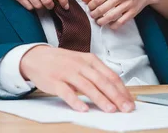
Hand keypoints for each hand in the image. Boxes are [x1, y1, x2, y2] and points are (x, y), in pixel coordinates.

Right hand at [0, 0, 67, 10]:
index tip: (66, 6)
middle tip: (51, 5)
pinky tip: (31, 1)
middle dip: (51, 6)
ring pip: (37, 5)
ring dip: (41, 6)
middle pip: (47, 1)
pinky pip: (28, 6)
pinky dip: (31, 6)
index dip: (63, 0)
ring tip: (40, 2)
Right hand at [20, 45, 134, 112]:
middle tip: (125, 108)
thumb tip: (115, 90)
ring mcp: (68, 73)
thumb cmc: (63, 62)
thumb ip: (97, 74)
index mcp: (90, 60)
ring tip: (110, 110)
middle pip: (102, 81)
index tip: (130, 101)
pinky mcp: (55, 82)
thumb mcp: (83, 62)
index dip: (122, 89)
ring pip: (87, 87)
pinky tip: (83, 109)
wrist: (38, 57)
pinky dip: (75, 101)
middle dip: (116, 96)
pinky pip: (66, 92)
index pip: (111, 75)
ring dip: (100, 99)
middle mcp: (81, 65)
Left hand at [83, 0, 160, 28]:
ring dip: (101, 21)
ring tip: (98, 21)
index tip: (89, 7)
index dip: (91, 5)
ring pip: (111, 16)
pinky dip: (113, 25)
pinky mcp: (133, 12)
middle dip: (94, 14)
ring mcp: (128, 4)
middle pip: (103, 8)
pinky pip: (120, 22)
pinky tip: (109, 24)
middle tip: (92, 15)